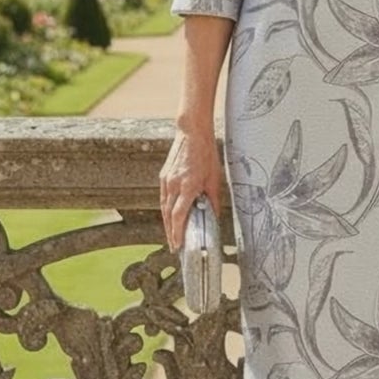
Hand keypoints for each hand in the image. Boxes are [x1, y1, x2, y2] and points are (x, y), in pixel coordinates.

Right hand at [159, 124, 223, 249]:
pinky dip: (166, 210)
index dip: (177, 233)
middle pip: (168, 215)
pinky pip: (164, 198)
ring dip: (167, 223)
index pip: (178, 216)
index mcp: (188, 186)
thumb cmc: (206, 153)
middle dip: (171, 233)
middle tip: (175, 246)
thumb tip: (214, 216)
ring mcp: (166, 180)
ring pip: (164, 207)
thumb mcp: (215, 178)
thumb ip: (213, 199)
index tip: (178, 245)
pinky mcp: (164, 176)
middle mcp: (174, 185)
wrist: (192, 132)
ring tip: (172, 235)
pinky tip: (169, 216)